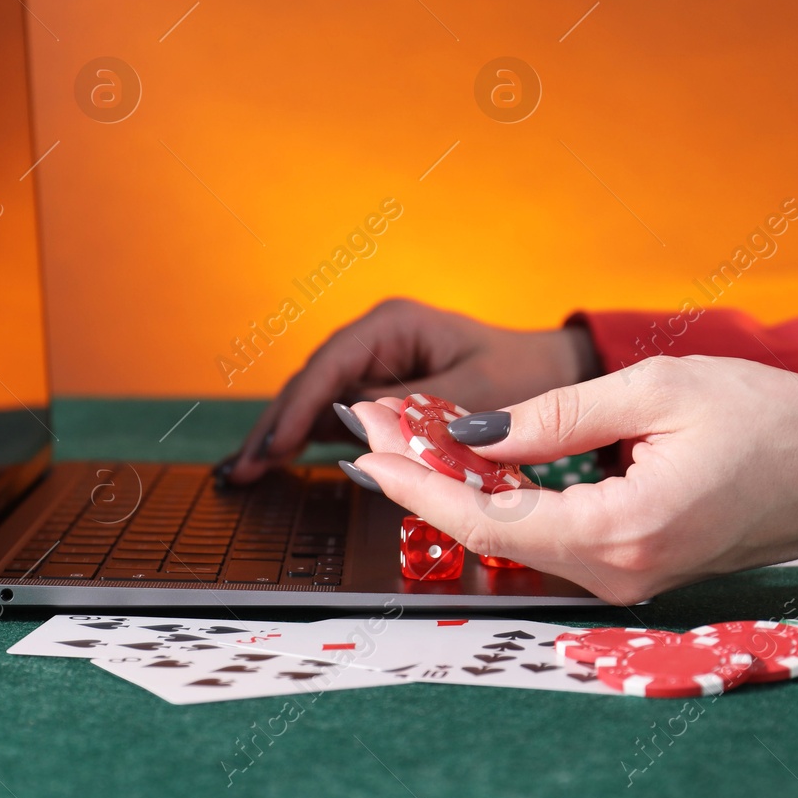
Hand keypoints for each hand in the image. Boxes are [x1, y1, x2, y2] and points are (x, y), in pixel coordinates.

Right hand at [220, 298, 596, 483]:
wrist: (556, 370)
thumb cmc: (524, 372)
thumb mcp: (476, 393)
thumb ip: (417, 412)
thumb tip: (357, 426)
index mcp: (393, 325)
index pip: (330, 368)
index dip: (296, 409)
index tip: (274, 447)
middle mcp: (376, 342)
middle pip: (311, 383)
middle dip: (275, 425)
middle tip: (242, 470)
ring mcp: (375, 365)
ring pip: (317, 401)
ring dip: (283, 434)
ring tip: (247, 472)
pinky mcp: (381, 392)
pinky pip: (337, 415)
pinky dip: (309, 438)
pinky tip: (279, 462)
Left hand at [348, 355, 797, 604]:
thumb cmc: (774, 419)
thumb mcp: (658, 391)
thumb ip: (556, 418)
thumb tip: (472, 433)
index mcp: (621, 532)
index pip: (488, 519)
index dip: (418, 484)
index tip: (366, 450)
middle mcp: (619, 574)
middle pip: (494, 535)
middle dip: (428, 483)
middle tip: (377, 432)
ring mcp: (630, 579)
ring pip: (521, 539)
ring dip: (464, 490)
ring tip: (412, 438)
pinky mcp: (639, 567)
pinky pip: (555, 538)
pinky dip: (508, 500)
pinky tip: (478, 461)